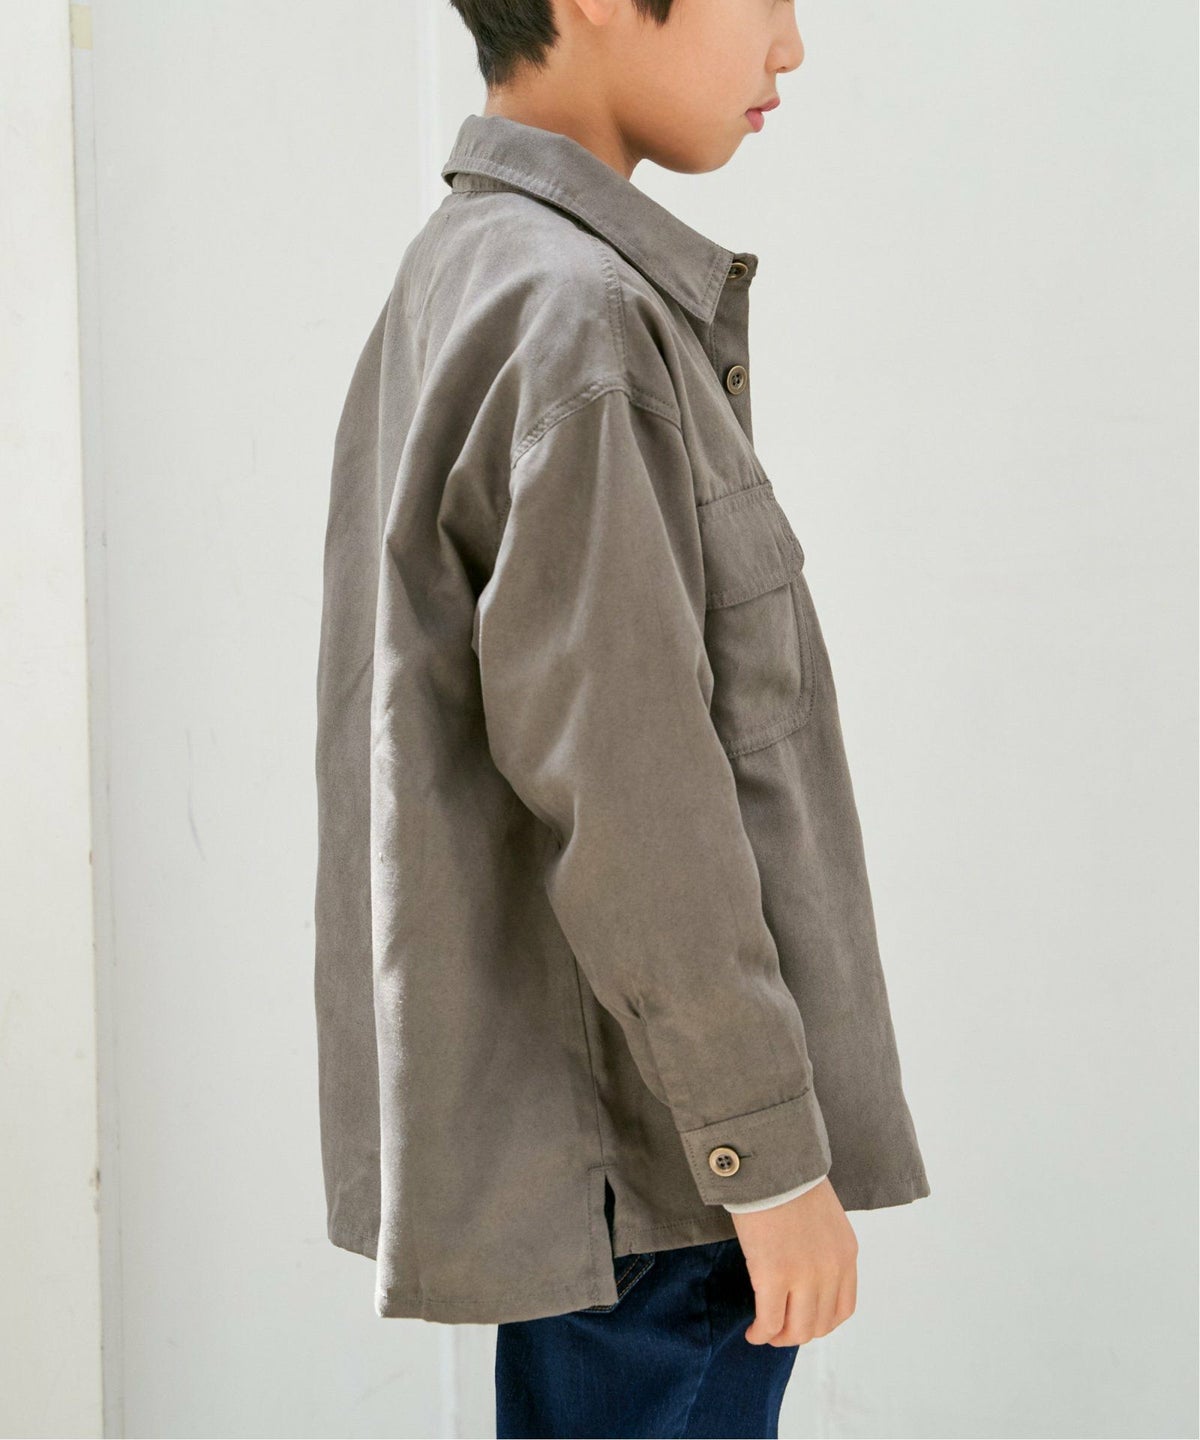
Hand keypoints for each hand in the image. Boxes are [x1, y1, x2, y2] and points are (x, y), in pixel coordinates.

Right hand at [728, 1178, 857, 1346]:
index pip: (842, 1308)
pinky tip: (752, 1332)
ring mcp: (805, 1276)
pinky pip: (770, 1321)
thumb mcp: (823, 1217)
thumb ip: (822, 1247)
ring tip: (765, 1332)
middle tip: (779, 1329)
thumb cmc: (788, 1180)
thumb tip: (804, 1268)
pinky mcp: (774, 1276)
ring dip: (780, 1337)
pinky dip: (761, 1333)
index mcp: (846, 1254)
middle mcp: (832, 1270)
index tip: (802, 1319)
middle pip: (820, 1324)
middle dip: (798, 1333)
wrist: (769, 1163)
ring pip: (797, 1330)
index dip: (820, 1322)